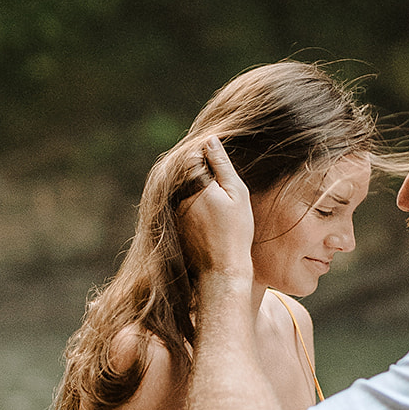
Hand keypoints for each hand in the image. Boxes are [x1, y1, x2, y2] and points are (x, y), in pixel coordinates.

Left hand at [180, 136, 255, 277]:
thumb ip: (222, 164)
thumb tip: (210, 140)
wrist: (221, 269)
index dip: (204, 153)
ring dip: (193, 187)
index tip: (217, 159)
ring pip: (180, 188)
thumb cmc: (235, 231)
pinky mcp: (173, 224)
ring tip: (215, 201)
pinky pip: (179, 204)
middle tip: (218, 182)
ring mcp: (172, 211)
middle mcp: (177, 195)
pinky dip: (190, 204)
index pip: (191, 154)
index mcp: (193, 183)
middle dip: (198, 170)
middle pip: (184, 171)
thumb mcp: (236, 193)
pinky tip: (208, 216)